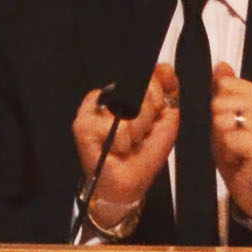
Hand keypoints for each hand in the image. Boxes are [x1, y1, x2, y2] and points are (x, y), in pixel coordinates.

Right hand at [69, 64, 183, 233]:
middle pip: (140, 87)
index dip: (158, 95)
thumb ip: (168, 90)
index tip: (157, 113)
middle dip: (149, 115)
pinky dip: (122, 141)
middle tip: (141, 134)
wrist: (129, 184)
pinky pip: (115, 125)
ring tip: (129, 142)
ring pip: (128, 105)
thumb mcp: (166, 120)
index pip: (148, 75)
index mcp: (128, 92)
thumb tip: (164, 67)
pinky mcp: (83, 124)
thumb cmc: (143, 155)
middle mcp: (109, 96)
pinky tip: (116, 148)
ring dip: (137, 130)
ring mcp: (93, 109)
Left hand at [210, 63, 251, 232]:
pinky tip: (244, 160)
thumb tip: (221, 66)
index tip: (233, 125)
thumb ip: (226, 93)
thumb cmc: (244, 156)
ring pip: (225, 122)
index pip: (227, 85)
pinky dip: (231, 153)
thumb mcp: (229, 119)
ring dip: (225, 141)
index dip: (219, 108)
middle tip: (236, 142)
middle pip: (222, 102)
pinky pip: (232, 140)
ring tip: (240, 151)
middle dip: (220, 126)